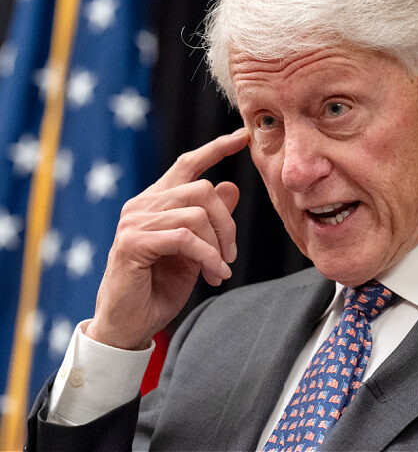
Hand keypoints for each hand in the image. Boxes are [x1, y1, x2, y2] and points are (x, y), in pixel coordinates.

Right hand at [85, 129, 249, 349]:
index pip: (187, 164)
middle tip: (231, 256)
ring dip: (217, 246)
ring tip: (220, 271)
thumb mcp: (196, 251)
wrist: (129, 324)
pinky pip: (184, 237)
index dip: (216, 149)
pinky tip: (214, 275)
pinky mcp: (132, 242)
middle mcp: (143, 204)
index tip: (242, 137)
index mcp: (157, 202)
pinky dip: (207, 257)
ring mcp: (135, 221)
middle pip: (203, 189)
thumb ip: (210, 220)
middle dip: (227, 224)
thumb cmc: (159, 288)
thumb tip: (232, 186)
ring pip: (196, 214)